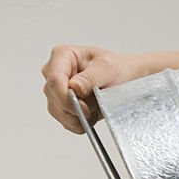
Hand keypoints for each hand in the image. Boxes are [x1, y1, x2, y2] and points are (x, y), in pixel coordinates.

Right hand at [41, 45, 172, 132]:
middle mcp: (54, 72)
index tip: (84, 107)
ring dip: (79, 117)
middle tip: (95, 105)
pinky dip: (80, 123)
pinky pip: (65, 122)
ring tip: (95, 106)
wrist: (124, 81)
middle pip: (54, 99)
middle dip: (75, 109)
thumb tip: (74, 87)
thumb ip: (90, 78)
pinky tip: (91, 113)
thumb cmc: (117, 70)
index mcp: (63, 56)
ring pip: (58, 113)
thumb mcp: (108, 70)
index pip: (54, 80)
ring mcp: (55, 91)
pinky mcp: (60, 106)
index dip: (66, 98)